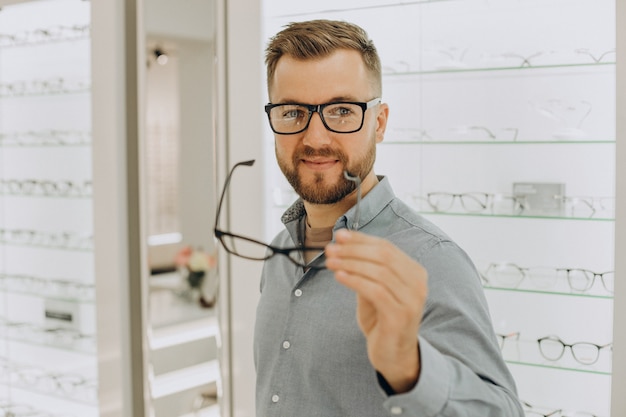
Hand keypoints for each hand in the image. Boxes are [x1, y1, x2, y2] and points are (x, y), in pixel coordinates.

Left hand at [325, 229, 427, 392]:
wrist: (394, 355)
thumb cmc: (382, 320)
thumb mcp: (374, 290)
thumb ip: (365, 270)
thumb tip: (343, 245)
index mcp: (414, 272)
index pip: (387, 247)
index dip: (361, 239)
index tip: (339, 236)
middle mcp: (418, 283)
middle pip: (383, 256)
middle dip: (353, 250)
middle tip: (330, 249)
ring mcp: (411, 300)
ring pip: (379, 271)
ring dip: (350, 263)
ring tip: (330, 262)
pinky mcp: (400, 315)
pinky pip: (375, 291)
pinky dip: (355, 281)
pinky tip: (339, 276)